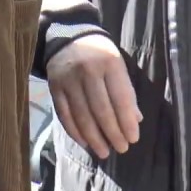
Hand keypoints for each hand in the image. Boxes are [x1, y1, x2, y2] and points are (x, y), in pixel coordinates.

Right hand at [46, 34, 141, 158]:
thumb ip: (127, 92)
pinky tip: (85, 142)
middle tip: (121, 149)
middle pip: (101, 109)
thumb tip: (135, 120)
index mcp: (109, 63)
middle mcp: (88, 70)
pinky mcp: (54, 87)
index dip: (127, 121)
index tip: (133, 139)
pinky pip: (65, 114)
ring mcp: (69, 80)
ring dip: (94, 138)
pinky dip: (75, 131)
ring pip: (82, 115)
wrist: (69, 38)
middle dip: (113, 133)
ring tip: (104, 152)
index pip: (120, 98)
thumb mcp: (118, 66)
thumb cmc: (101, 55)